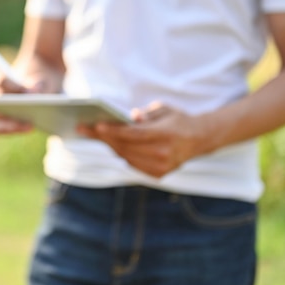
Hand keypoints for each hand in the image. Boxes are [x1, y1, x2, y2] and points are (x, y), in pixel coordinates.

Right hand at [0, 67, 39, 133]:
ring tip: (29, 122)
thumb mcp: (36, 82)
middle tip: (25, 108)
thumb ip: (35, 85)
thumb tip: (33, 93)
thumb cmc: (28, 86)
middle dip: (8, 104)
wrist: (25, 96)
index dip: (13, 86)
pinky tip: (28, 128)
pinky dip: (12, 129)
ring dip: (9, 119)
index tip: (26, 91)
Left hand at [77, 102, 211, 177]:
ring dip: (109, 145)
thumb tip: (130, 117)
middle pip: (125, 146)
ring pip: (125, 156)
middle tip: (84, 128)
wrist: (199, 139)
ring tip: (93, 134)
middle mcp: (163, 154)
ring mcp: (161, 167)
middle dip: (103, 137)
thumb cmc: (177, 119)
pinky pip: (132, 163)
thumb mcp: (164, 109)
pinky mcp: (158, 175)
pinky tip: (110, 143)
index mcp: (166, 135)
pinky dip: (121, 153)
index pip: (133, 134)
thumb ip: (147, 114)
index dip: (113, 130)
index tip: (96, 125)